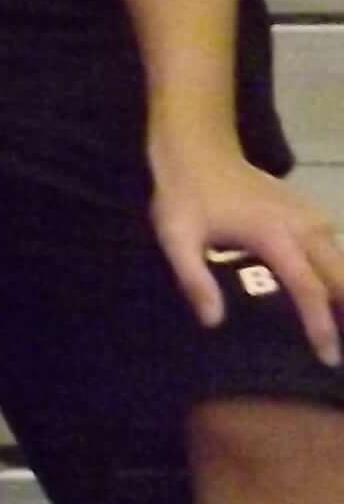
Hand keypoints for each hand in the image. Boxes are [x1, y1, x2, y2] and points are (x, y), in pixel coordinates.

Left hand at [152, 141, 343, 366]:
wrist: (196, 146)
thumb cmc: (184, 193)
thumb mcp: (176, 236)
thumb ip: (194, 279)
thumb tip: (214, 323)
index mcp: (275, 236)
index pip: (309, 289)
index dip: (321, 325)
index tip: (329, 357)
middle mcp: (303, 225)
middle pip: (341, 276)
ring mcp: (309, 213)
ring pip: (342, 259)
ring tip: (342, 322)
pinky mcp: (307, 208)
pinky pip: (334, 244)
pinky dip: (340, 269)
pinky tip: (334, 286)